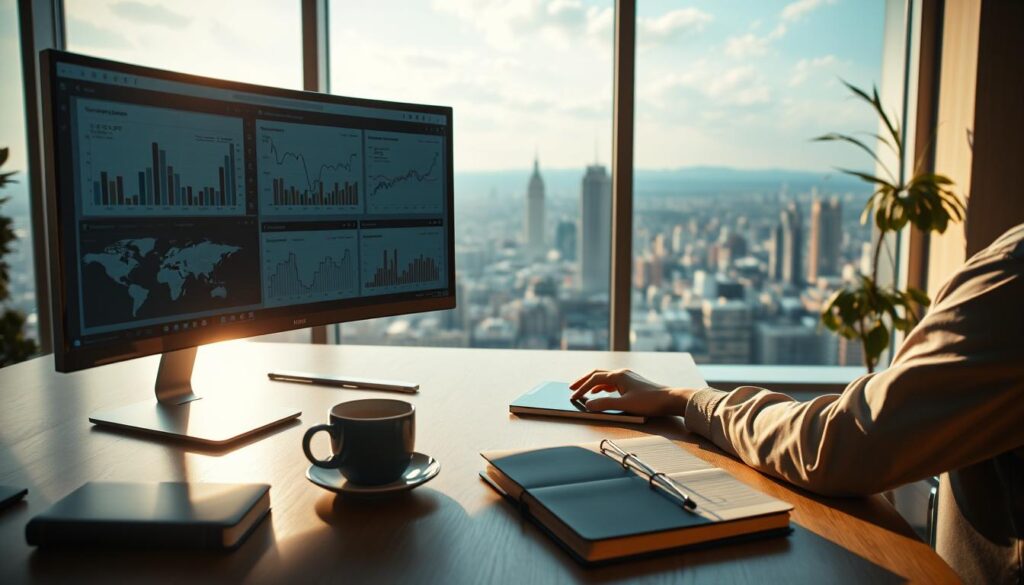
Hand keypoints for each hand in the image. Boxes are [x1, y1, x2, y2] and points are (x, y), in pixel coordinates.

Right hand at [569, 369, 693, 416]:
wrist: (670, 399)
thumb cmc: (649, 402)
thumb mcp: (624, 405)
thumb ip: (604, 405)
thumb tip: (587, 405)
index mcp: (618, 376)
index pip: (594, 379)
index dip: (581, 388)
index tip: (573, 397)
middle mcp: (621, 373)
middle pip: (597, 374)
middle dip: (583, 381)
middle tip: (571, 388)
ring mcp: (627, 377)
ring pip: (605, 378)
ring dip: (592, 384)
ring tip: (583, 391)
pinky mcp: (632, 383)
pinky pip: (612, 382)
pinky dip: (602, 387)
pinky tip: (600, 393)